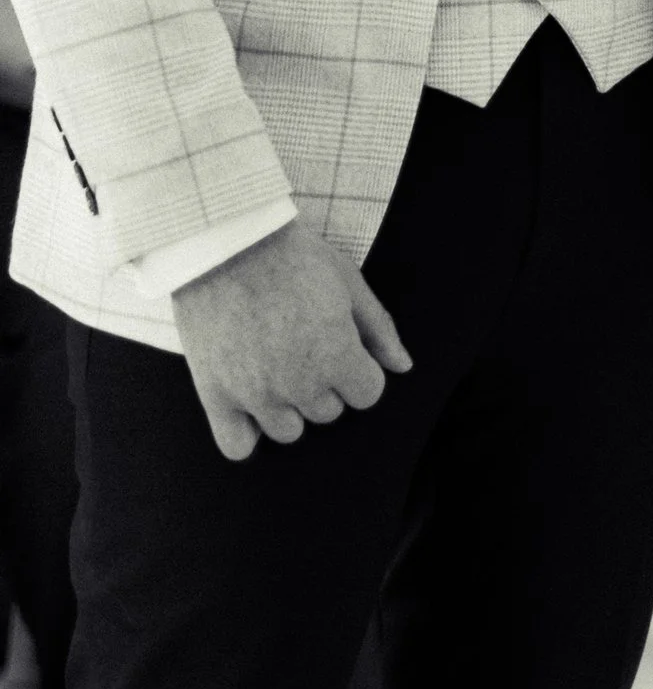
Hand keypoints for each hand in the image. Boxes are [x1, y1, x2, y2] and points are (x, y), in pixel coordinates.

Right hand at [172, 222, 412, 463]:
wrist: (227, 241)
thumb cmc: (293, 256)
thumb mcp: (349, 283)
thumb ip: (380, 330)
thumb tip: (402, 367)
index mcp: (336, 356)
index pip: (367, 395)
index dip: (359, 368)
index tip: (341, 345)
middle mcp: (298, 384)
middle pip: (328, 411)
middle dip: (325, 382)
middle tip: (304, 343)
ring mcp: (254, 395)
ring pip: (289, 431)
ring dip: (289, 405)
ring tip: (275, 364)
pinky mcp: (214, 397)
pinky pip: (238, 447)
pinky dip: (247, 433)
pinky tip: (250, 402)